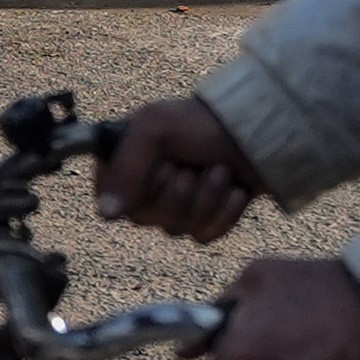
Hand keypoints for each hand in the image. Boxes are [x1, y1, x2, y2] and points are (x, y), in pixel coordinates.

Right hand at [94, 94, 264, 243]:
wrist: (254, 133)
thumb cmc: (200, 123)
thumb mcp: (155, 129)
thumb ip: (126, 168)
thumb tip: (105, 214)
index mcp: (122, 165)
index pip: (110, 201)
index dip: (141, 188)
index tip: (164, 165)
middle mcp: (142, 190)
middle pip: (146, 219)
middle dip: (180, 192)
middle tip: (194, 166)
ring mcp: (173, 209)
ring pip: (177, 228)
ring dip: (207, 197)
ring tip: (219, 170)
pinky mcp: (202, 223)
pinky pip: (204, 235)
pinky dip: (225, 212)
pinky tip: (234, 191)